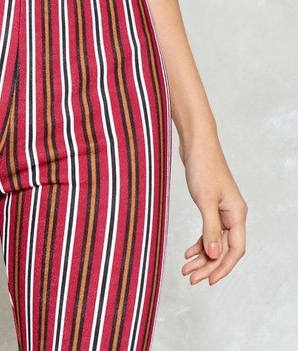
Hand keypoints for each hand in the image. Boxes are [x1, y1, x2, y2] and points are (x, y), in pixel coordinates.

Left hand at [179, 130, 247, 285]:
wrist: (196, 142)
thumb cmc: (203, 166)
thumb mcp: (205, 200)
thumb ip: (210, 228)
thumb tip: (213, 254)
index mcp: (237, 214)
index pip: (235, 250)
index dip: (223, 267)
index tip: (209, 281)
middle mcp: (232, 214)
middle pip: (223, 248)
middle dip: (208, 265)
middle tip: (190, 278)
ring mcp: (222, 210)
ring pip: (214, 240)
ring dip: (201, 256)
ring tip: (186, 269)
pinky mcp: (210, 204)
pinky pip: (208, 230)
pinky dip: (199, 241)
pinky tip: (188, 252)